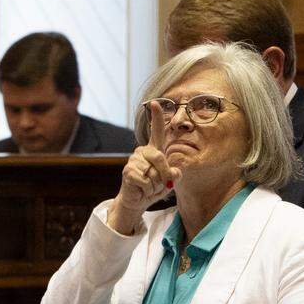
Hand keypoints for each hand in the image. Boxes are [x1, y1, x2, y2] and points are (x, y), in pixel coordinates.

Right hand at [108, 101, 181, 234]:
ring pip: (153, 173)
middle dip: (164, 174)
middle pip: (160, 158)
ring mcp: (133, 160)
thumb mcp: (169, 181)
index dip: (156, 117)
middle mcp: (142, 151)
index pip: (156, 130)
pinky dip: (147, 190)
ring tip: (148, 186)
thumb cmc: (154, 187)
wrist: (137, 200)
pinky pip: (145, 181)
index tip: (155, 102)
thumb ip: (175, 175)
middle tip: (161, 183)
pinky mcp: (128, 171)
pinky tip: (141, 189)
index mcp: (154, 150)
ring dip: (154, 185)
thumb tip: (175, 172)